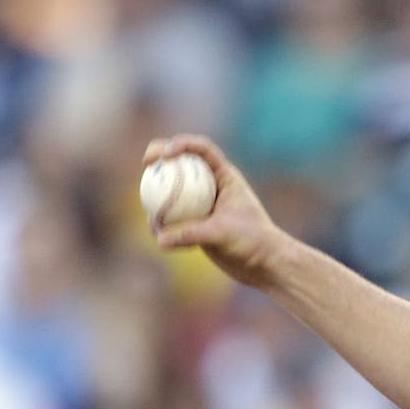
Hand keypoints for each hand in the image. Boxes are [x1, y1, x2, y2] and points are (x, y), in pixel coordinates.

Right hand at [141, 134, 288, 286]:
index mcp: (225, 176)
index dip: (182, 144)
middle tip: (146, 163)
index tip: (165, 153)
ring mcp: (201, 203)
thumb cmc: (253, 242)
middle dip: (160, 155)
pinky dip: (163, 222)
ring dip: (156, 193)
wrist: (263, 264)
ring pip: (172, 190)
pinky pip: (172, 217)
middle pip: (181, 162)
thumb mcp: (222, 234)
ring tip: (149, 210)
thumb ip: (191, 233)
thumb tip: (159, 238)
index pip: (202, 150)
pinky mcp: (195, 222)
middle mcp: (212, 185)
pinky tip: (159, 236)